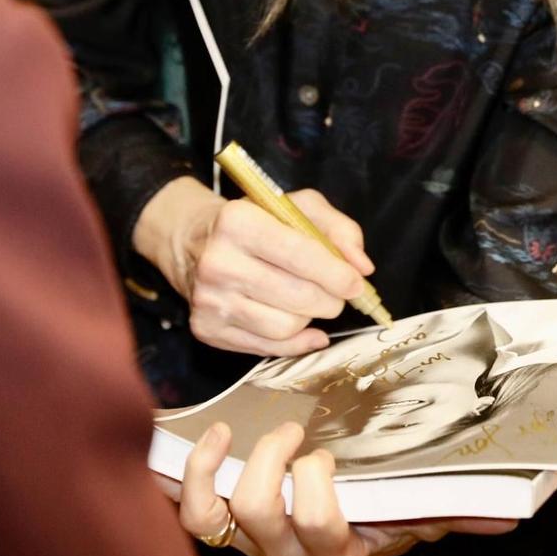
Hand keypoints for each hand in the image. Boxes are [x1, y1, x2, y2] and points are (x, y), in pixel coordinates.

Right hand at [135, 176, 377, 355]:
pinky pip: (267, 348)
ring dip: (311, 319)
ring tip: (310, 302)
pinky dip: (297, 342)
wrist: (194, 242)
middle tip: (337, 294)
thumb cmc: (255, 222)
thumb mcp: (296, 207)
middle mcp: (217, 262)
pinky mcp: (205, 328)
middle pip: (297, 297)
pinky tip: (307, 330)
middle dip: (330, 300)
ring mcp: (208, 300)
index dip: (337, 274)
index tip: (356, 283)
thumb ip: (338, 229)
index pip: (300, 255)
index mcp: (238, 221)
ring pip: (284, 327)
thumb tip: (362, 267)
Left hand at [174, 421, 517, 555]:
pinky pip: (193, 512)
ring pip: (221, 515)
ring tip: (243, 432)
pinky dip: (193, 473)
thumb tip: (507, 515)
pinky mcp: (221, 527)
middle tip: (292, 434)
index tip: (328, 455)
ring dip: (227, 466)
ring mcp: (252, 545)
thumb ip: (458, 510)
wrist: (338, 527)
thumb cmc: (382, 510)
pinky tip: (213, 436)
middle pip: (263, 513)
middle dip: (272, 463)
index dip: (316, 488)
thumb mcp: (420, 510)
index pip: (321, 528)